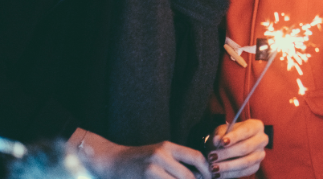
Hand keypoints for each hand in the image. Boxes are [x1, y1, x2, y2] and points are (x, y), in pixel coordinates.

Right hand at [73, 129, 210, 178]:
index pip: (196, 157)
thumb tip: (198, 174)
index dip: (206, 170)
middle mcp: (161, 156)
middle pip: (188, 175)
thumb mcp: (160, 154)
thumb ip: (177, 162)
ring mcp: (151, 169)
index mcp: (168, 147)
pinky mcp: (145, 178)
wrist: (112, 161)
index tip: (210, 178)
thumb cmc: (139, 159)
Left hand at [208, 119, 268, 178]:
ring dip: (227, 166)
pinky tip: (218, 174)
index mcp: (256, 126)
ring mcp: (260, 154)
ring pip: (245, 162)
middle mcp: (262, 139)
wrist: (233, 144)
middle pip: (245, 147)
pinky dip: (229, 174)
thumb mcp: (223, 129)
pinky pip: (244, 172)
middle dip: (227, 154)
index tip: (222, 142)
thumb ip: (220, 133)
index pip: (246, 131)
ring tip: (213, 167)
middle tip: (212, 157)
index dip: (234, 137)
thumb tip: (217, 140)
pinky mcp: (256, 166)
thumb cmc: (228, 134)